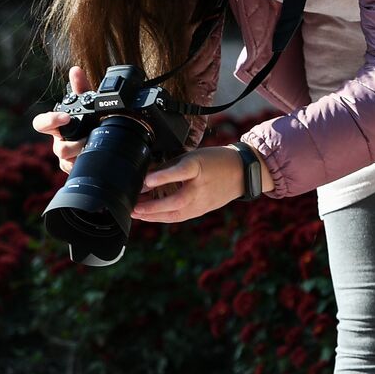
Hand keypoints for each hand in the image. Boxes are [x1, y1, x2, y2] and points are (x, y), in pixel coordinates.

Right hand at [31, 66, 90, 172]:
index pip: (41, 124)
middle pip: (58, 147)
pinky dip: (84, 164)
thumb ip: (80, 87)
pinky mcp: (71, 168)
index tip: (66, 117)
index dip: (51, 120)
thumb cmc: (89, 120)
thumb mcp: (87, 103)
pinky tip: (93, 160)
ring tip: (95, 147)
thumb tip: (75, 70)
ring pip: (67, 160)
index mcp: (57, 125)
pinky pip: (74, 169)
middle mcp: (58, 141)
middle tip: (87, 139)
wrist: (102, 138)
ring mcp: (64, 157)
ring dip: (82, 153)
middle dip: (72, 144)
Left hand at [130, 146, 247, 223]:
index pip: (181, 171)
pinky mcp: (201, 211)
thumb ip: (170, 167)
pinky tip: (149, 216)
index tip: (146, 180)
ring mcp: (202, 202)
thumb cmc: (214, 161)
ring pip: (176, 214)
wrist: (241, 174)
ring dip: (153, 215)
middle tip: (133, 206)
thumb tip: (146, 176)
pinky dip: (162, 217)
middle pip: (176, 201)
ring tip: (135, 213)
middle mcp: (201, 188)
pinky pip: (179, 217)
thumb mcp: (191, 156)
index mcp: (199, 167)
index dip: (163, 176)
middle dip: (152, 207)